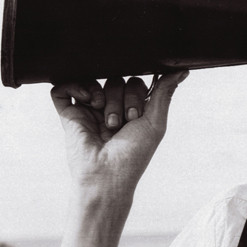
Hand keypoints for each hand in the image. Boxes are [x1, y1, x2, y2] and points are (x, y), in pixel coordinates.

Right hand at [51, 71, 187, 211]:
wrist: (107, 176)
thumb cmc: (133, 155)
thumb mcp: (155, 122)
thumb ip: (164, 93)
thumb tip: (182, 70)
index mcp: (130, 109)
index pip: (134, 81)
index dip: (136, 95)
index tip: (135, 118)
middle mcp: (110, 106)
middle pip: (116, 79)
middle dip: (121, 100)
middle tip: (121, 124)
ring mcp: (89, 109)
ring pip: (95, 80)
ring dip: (104, 99)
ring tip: (107, 123)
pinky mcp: (69, 112)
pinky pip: (64, 86)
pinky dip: (76, 87)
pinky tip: (88, 102)